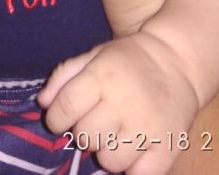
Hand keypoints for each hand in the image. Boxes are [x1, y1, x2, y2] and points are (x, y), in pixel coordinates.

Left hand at [38, 31, 198, 174]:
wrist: (176, 61)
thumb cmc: (128, 60)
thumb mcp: (94, 55)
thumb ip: (64, 75)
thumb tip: (42, 103)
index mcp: (103, 76)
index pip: (66, 107)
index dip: (55, 118)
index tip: (59, 119)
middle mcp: (124, 102)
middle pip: (85, 137)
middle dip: (82, 133)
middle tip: (94, 122)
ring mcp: (147, 127)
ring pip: (109, 161)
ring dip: (106, 152)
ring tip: (114, 135)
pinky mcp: (167, 148)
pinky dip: (131, 168)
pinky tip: (132, 150)